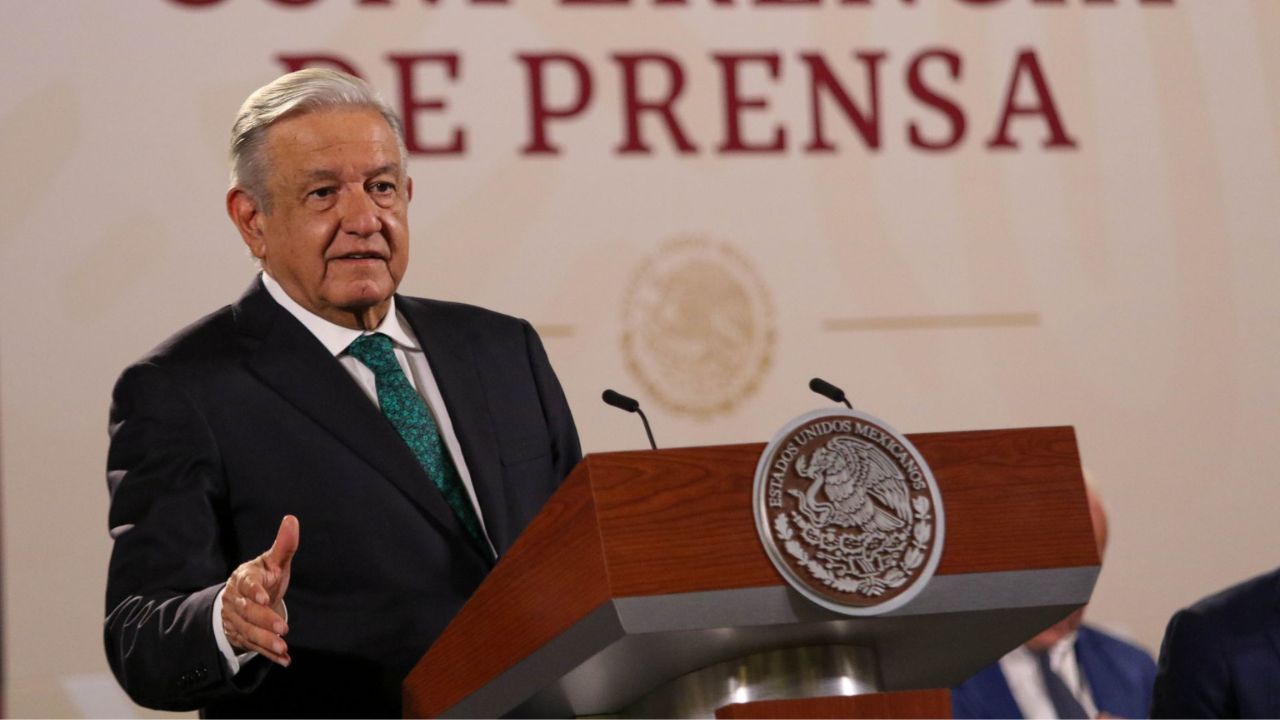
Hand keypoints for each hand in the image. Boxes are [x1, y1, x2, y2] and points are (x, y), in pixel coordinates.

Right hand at [221, 515, 297, 666]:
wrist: (246, 598)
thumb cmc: (264, 576)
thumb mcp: (273, 561)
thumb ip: (284, 545)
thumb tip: (292, 519)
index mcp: (244, 578)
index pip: (246, 584)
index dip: (255, 591)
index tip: (266, 597)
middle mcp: (236, 600)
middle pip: (247, 612)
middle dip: (263, 620)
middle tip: (283, 627)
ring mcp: (237, 620)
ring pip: (249, 632)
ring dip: (266, 641)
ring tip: (283, 647)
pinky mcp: (242, 636)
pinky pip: (254, 647)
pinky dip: (269, 655)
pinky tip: (284, 660)